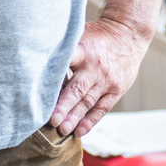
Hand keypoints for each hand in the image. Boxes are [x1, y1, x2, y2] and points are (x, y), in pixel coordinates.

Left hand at [51, 16, 151, 135]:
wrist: (128, 35)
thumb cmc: (97, 36)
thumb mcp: (80, 33)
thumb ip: (64, 48)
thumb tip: (37, 57)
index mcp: (83, 50)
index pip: (67, 61)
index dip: (54, 74)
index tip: (39, 87)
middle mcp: (95, 67)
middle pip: (77, 89)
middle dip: (64, 106)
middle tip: (52, 120)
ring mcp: (106, 80)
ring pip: (88, 102)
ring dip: (75, 117)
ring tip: (62, 130)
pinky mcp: (116, 90)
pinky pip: (102, 108)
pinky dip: (90, 121)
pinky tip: (79, 131)